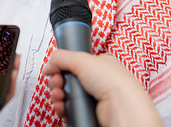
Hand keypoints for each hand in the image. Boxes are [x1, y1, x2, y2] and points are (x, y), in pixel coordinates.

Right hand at [42, 49, 163, 126]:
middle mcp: (97, 81)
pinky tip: (62, 106)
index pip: (73, 62)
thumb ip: (61, 57)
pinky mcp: (89, 112)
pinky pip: (69, 109)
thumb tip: (48, 65)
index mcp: (99, 64)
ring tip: (59, 95)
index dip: (61, 66)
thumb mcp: (82, 60)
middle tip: (58, 82)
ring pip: (67, 95)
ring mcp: (93, 97)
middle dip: (57, 81)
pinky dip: (62, 108)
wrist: (122, 109)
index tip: (55, 69)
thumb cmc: (115, 83)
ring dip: (57, 94)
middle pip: (67, 79)